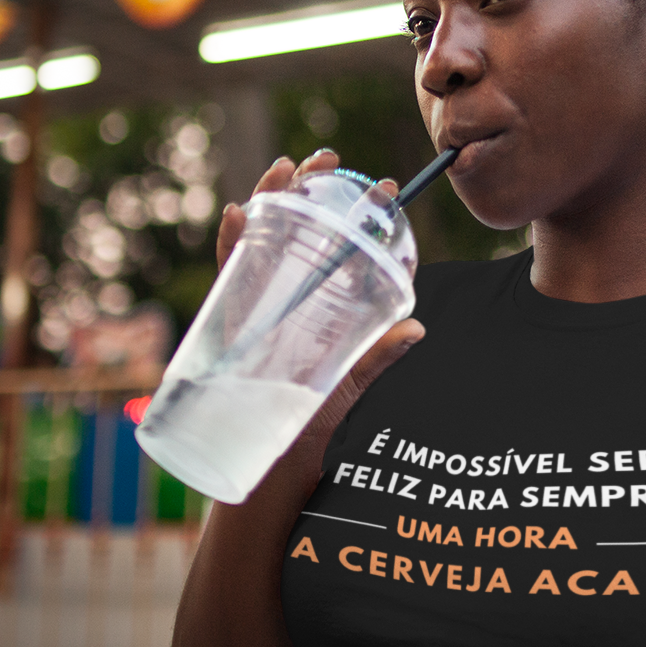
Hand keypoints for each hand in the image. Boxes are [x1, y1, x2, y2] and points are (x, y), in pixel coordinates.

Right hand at [213, 150, 424, 499]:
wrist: (260, 489)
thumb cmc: (300, 443)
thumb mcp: (345, 393)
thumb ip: (373, 360)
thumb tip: (419, 329)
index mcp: (301, 315)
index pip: (325, 251)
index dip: (350, 213)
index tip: (380, 186)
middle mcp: (271, 309)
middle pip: (286, 234)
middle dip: (303, 189)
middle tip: (326, 157)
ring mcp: (247, 318)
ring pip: (256, 246)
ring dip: (270, 200)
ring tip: (287, 168)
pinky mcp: (227, 334)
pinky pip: (226, 283)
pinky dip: (232, 246)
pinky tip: (244, 214)